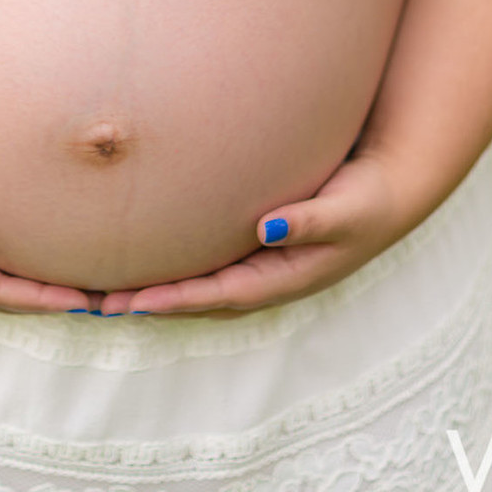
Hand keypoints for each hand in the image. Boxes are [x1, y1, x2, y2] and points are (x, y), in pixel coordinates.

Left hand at [93, 149, 422, 317]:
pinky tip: (151, 252)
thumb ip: (311, 219)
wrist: (392, 187)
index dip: (177, 299)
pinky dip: (180, 265)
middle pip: (202, 298)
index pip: (221, 293)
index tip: (132, 304)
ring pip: (203, 283)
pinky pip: (212, 260)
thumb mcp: (347, 209)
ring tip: (109, 288)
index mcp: (287, 276)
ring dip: (160, 287)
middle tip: (99, 304)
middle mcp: (269, 276)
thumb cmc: (370, 198)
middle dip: (154, 302)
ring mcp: (264, 263)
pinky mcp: (259, 243)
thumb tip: (268, 229)